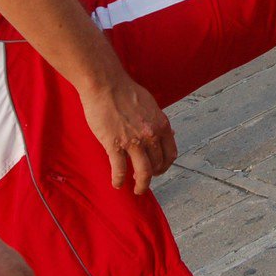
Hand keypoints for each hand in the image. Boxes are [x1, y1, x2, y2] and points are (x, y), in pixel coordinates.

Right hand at [80, 73, 177, 193]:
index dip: (165, 165)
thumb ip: (157, 121)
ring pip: (143, 172)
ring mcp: (133, 142)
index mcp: (161, 125)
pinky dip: (119, 180)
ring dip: (141, 185)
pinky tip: (117, 184)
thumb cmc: (125, 91)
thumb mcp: (150, 104)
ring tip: (137, 190)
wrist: (106, 84)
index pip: (170, 153)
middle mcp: (151, 136)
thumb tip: (165, 132)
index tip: (159, 169)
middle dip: (152, 175)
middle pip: (157, 165)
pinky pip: (120, 169)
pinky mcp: (114, 145)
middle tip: (144, 179)